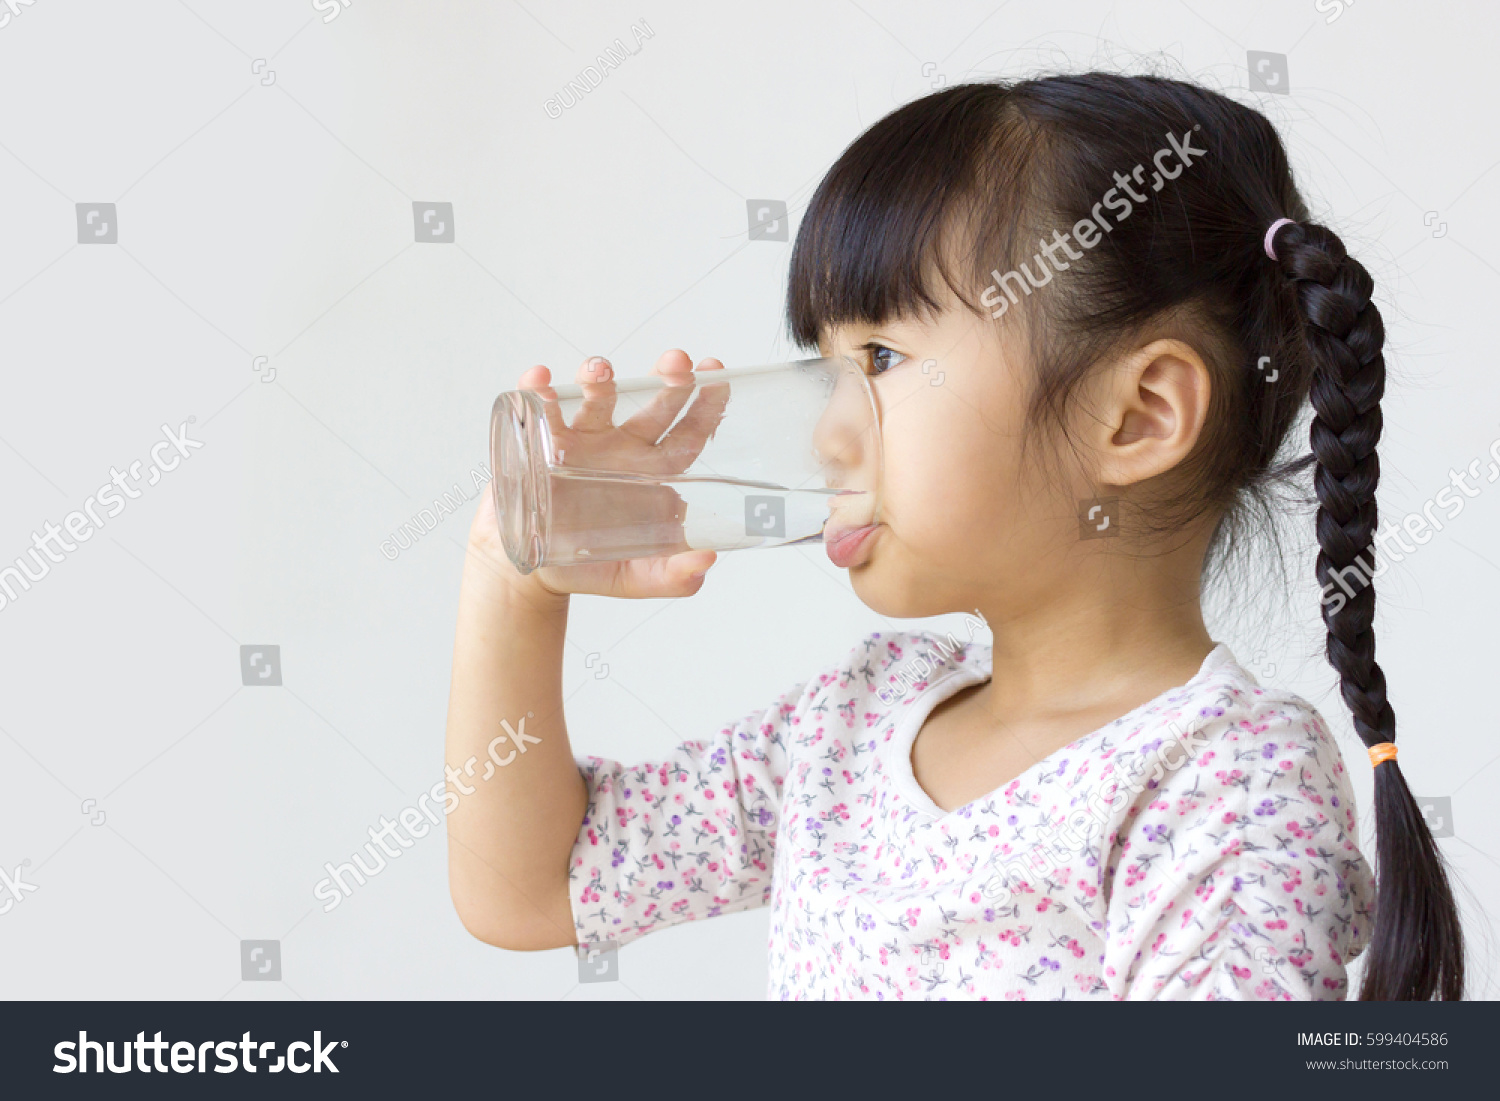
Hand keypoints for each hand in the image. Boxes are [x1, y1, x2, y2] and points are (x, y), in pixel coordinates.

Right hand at [468, 349, 726, 599]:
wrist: (529, 573)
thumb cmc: (588, 569)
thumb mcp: (637, 578)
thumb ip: (674, 576)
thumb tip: (707, 559)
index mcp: (652, 473)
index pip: (688, 432)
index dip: (706, 404)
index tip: (717, 374)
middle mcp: (621, 447)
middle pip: (652, 405)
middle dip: (666, 379)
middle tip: (676, 361)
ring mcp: (582, 440)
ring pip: (596, 399)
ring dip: (599, 379)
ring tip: (599, 371)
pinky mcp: (539, 442)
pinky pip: (540, 409)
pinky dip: (538, 391)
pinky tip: (541, 382)